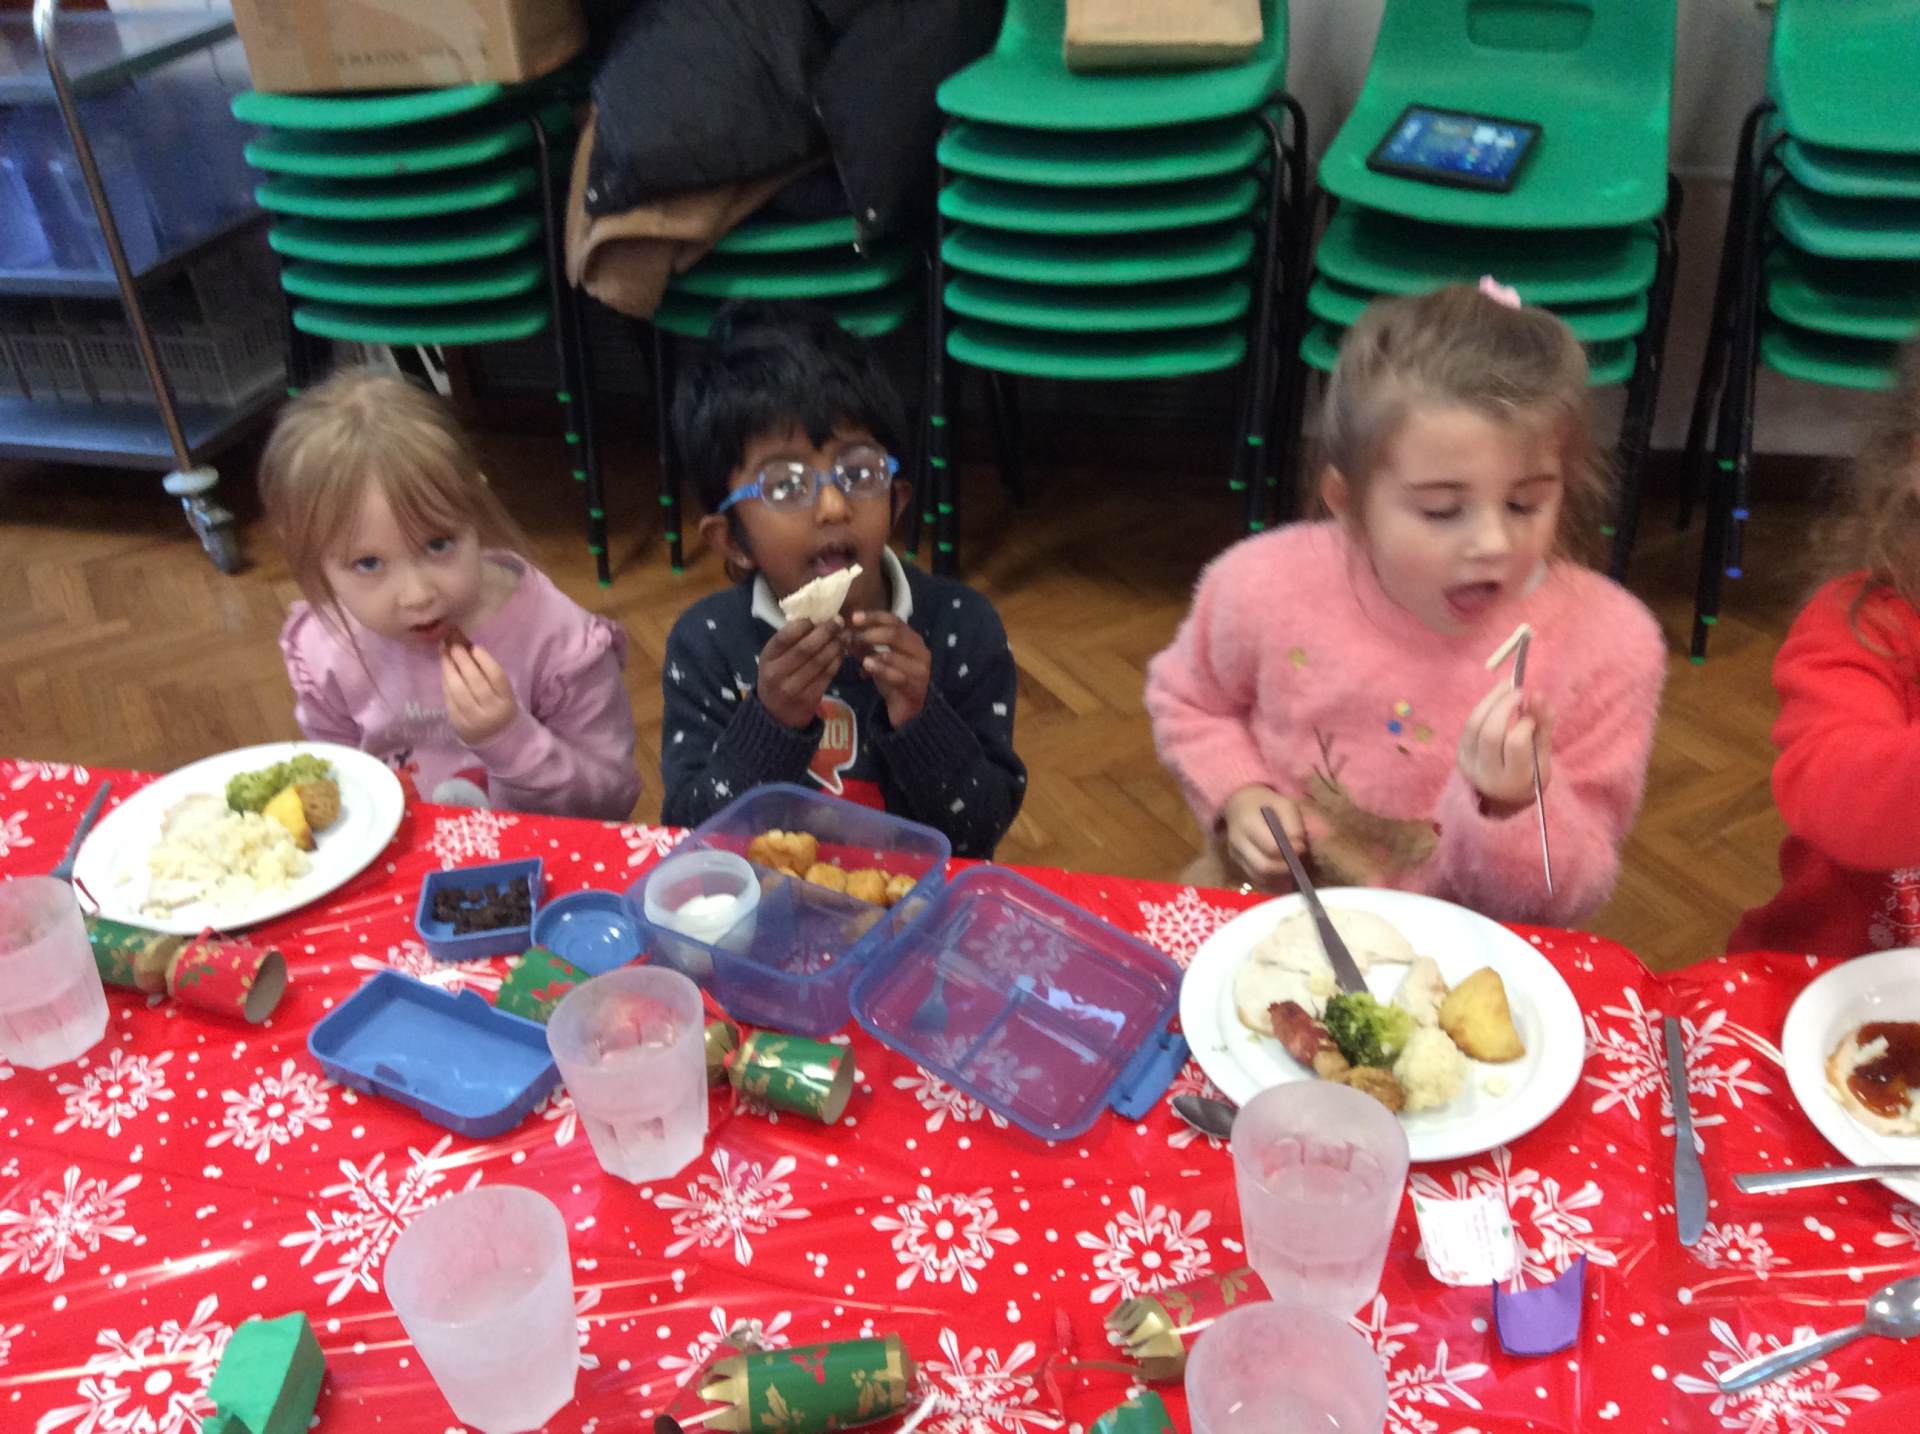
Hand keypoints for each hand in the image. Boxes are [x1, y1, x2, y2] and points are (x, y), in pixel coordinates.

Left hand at [442, 641, 518, 745]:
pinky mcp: (458, 723)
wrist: (497, 740)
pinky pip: (449, 699)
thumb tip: (466, 644)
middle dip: (463, 660)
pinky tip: (444, 669)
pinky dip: (445, 682)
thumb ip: (488, 672)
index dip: (485, 660)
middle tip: (452, 643)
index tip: (473, 646)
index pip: (497, 677)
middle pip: (476, 682)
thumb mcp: (503, 693)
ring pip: (459, 691)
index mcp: (507, 701)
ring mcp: (473, 719)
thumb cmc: (500, 707)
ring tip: (444, 652)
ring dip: (449, 668)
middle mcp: (491, 711)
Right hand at [757, 618, 846, 729]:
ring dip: (835, 646)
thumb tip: (817, 618)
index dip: (804, 625)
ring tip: (845, 635)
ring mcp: (793, 688)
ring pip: (820, 662)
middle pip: (806, 649)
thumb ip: (790, 641)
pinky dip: (837, 661)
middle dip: (825, 632)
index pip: (785, 637)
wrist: (775, 715)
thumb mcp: (774, 658)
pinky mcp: (809, 698)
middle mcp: (778, 673)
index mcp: (768, 658)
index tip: (818, 616)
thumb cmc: (777, 677)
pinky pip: (827, 675)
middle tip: (838, 621)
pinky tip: (842, 652)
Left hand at [850, 611, 930, 727]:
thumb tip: (845, 633)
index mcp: (911, 639)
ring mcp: (920, 669)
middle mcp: (919, 650)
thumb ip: (864, 646)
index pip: (893, 620)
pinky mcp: (916, 686)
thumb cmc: (893, 680)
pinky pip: (898, 675)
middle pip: (895, 634)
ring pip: (896, 653)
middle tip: (851, 637)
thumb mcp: (877, 659)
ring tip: (854, 651)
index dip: (873, 617)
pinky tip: (866, 666)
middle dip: (870, 633)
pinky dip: (881, 669)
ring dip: (872, 651)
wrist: (907, 710)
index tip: (854, 617)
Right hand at [1220, 785, 1306, 888]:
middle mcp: (1237, 842)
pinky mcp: (1237, 862)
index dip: (1290, 851)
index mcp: (1248, 823)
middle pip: (1263, 866)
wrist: (1238, 803)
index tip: (1302, 847)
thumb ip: (1293, 824)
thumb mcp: (1284, 804)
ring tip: (1290, 865)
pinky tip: (1280, 869)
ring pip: (1259, 876)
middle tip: (1298, 861)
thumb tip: (1299, 847)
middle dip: (1285, 868)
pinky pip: (1255, 877)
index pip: (1271, 847)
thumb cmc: (1265, 803)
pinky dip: (1270, 878)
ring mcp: (1235, 854)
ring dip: (1278, 875)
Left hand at [1457, 679, 1555, 810]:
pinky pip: (1469, 723)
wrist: (1502, 794)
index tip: (1533, 713)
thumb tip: (1537, 694)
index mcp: (1513, 779)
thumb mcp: (1543, 756)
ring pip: (1474, 724)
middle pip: (1490, 732)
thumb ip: (1543, 726)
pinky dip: (1483, 706)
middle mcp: (1486, 773)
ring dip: (1491, 700)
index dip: (1525, 723)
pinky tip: (1496, 697)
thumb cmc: (1529, 775)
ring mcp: (1468, 763)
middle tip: (1519, 691)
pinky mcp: (1459, 752)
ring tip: (1508, 686)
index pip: (1515, 744)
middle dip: (1504, 706)